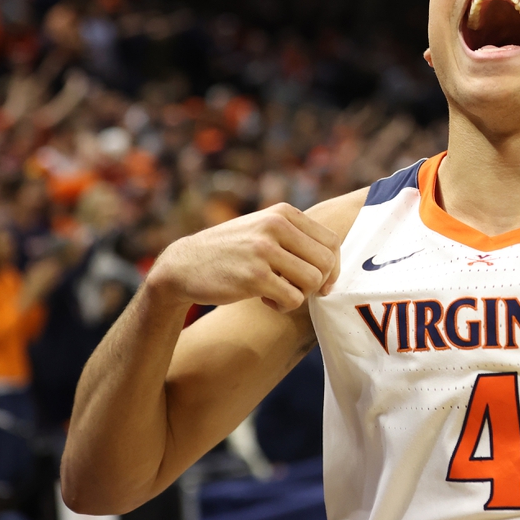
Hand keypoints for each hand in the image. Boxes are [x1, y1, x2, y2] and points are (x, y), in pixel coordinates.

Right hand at [147, 203, 340, 312]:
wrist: (184, 265)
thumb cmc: (232, 251)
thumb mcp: (263, 229)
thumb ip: (296, 237)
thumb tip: (335, 264)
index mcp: (283, 213)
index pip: (332, 241)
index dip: (333, 266)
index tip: (321, 281)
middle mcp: (276, 226)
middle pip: (327, 262)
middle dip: (318, 282)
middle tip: (297, 289)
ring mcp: (264, 250)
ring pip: (313, 280)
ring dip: (300, 294)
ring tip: (278, 292)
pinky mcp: (254, 276)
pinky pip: (293, 298)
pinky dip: (284, 305)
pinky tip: (266, 300)